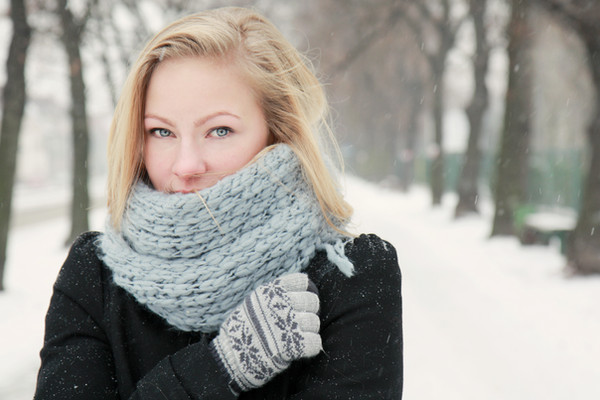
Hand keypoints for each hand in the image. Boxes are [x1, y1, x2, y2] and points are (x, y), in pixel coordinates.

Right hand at [210, 273, 320, 392]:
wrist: (231, 357)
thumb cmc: (241, 330)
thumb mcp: (253, 302)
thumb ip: (274, 296)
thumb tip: (299, 290)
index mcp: (271, 291)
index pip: (302, 281)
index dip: (304, 291)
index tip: (299, 301)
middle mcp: (281, 304)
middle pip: (312, 301)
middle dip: (309, 311)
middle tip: (300, 322)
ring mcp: (288, 324)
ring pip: (315, 322)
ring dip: (309, 331)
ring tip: (297, 336)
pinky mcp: (294, 346)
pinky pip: (315, 342)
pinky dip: (311, 347)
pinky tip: (301, 348)